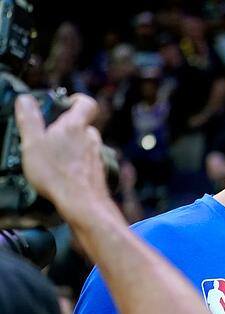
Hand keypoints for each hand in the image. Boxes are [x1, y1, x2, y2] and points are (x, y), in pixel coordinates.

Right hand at [15, 94, 108, 220]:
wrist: (82, 202)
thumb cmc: (57, 173)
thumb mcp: (33, 142)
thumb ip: (29, 119)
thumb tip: (25, 99)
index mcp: (75, 126)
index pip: (87, 103)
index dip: (77, 100)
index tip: (65, 102)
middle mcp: (91, 138)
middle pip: (82, 126)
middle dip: (66, 129)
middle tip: (47, 137)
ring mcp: (97, 156)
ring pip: (84, 145)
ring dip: (71, 148)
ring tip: (53, 158)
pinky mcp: (98, 172)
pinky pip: (86, 162)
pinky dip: (76, 164)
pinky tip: (63, 173)